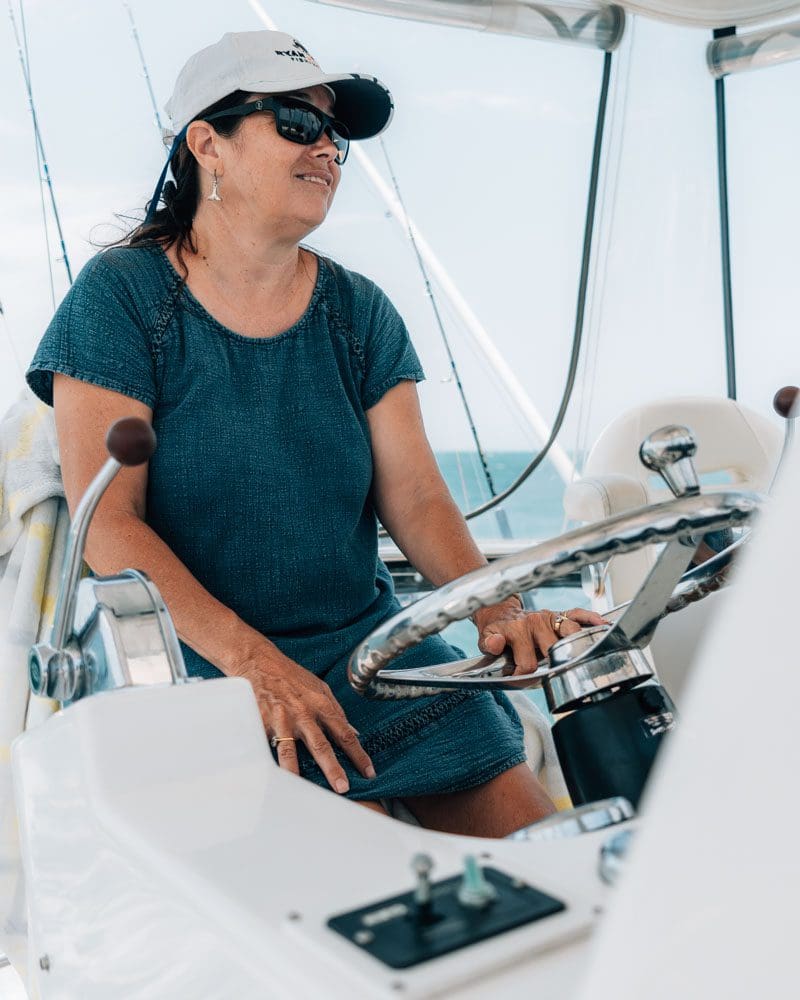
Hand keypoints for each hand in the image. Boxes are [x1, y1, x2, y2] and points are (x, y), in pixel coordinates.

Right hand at [237, 651, 375, 793]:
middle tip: (343, 788)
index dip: (358, 754)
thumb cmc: (291, 676)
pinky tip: (269, 778)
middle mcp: (303, 713)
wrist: (259, 661)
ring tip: (303, 790)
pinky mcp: (261, 723)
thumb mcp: (319, 687)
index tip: (368, 772)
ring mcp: (281, 719)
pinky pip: (265, 747)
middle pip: (321, 745)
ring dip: (297, 772)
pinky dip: (266, 763)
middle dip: (333, 768)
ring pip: (290, 751)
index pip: (344, 733)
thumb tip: (353, 731)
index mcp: (320, 704)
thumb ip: (336, 710)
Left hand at [474, 599, 607, 675]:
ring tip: (579, 658)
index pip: (528, 663)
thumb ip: (490, 644)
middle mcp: (536, 622)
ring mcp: (549, 617)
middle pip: (554, 650)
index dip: (525, 676)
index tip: (521, 679)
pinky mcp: (559, 613)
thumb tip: (497, 643)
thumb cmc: (496, 629)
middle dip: (552, 665)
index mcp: (517, 630)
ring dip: (576, 646)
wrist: (500, 611)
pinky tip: (601, 625)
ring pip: (571, 632)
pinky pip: (578, 613)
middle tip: (548, 672)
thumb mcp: (485, 638)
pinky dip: (591, 619)